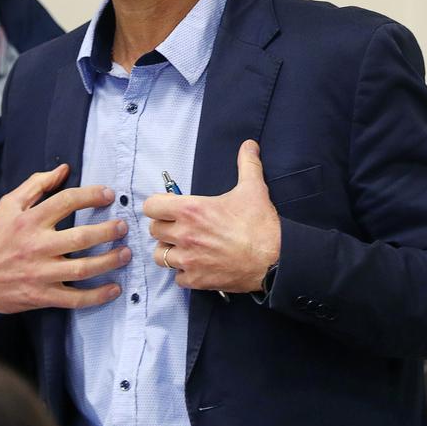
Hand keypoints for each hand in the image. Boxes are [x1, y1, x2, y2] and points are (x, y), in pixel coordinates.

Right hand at [0, 164, 131, 313]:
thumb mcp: (7, 206)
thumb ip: (35, 185)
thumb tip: (63, 170)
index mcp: (28, 221)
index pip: (66, 202)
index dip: (91, 195)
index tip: (109, 194)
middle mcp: (36, 247)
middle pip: (80, 238)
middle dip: (107, 231)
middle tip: (123, 226)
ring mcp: (40, 274)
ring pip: (82, 269)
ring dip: (109, 261)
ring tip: (125, 253)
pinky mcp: (42, 296)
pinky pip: (74, 299)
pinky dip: (97, 296)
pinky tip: (114, 288)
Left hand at [145, 140, 280, 292]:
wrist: (275, 260)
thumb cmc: (261, 225)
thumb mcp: (253, 189)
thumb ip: (247, 164)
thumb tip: (249, 145)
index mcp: (191, 210)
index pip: (151, 206)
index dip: (158, 206)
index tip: (168, 208)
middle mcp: (184, 234)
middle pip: (154, 231)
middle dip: (164, 228)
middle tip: (179, 227)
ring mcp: (189, 260)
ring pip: (160, 256)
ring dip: (169, 251)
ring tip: (184, 248)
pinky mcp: (197, 280)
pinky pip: (177, 278)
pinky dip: (184, 273)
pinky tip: (196, 266)